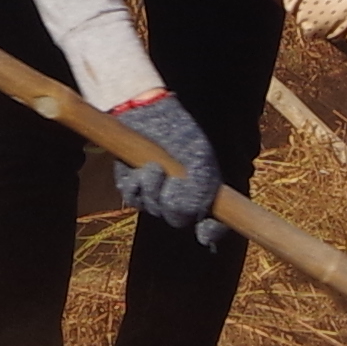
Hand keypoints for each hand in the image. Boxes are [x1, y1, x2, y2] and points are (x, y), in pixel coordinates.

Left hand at [107, 93, 227, 246]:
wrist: (146, 113)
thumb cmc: (178, 132)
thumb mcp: (198, 155)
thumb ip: (200, 187)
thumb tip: (195, 215)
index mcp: (202, 190)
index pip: (213, 223)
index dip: (212, 232)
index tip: (204, 232)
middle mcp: (180, 196)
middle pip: (178, 220)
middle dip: (173, 205)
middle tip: (171, 182)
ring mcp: (155, 194)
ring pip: (154, 210)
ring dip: (152, 190)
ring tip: (153, 167)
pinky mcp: (133, 188)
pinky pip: (133, 199)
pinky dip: (135, 186)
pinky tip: (139, 170)